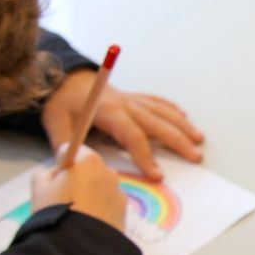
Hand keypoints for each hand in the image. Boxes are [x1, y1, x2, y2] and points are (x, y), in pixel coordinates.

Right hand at [32, 145, 127, 230]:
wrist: (79, 246)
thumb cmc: (55, 211)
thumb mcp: (39, 187)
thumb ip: (47, 172)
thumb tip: (57, 174)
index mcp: (88, 160)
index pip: (73, 150)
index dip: (62, 163)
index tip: (56, 180)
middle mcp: (108, 171)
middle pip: (90, 169)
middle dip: (79, 179)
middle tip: (64, 200)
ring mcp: (119, 192)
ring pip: (101, 187)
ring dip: (92, 194)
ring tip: (77, 215)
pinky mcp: (125, 212)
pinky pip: (110, 204)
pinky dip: (101, 210)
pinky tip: (89, 223)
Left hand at [42, 70, 204, 181]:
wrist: (65, 79)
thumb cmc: (62, 102)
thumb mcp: (55, 122)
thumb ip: (63, 142)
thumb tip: (69, 163)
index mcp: (108, 111)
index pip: (132, 135)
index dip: (145, 156)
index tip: (157, 175)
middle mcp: (125, 103)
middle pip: (156, 123)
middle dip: (178, 140)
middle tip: (195, 156)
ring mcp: (131, 99)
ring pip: (162, 111)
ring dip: (182, 125)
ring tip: (199, 139)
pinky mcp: (132, 97)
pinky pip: (156, 102)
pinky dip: (171, 109)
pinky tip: (184, 117)